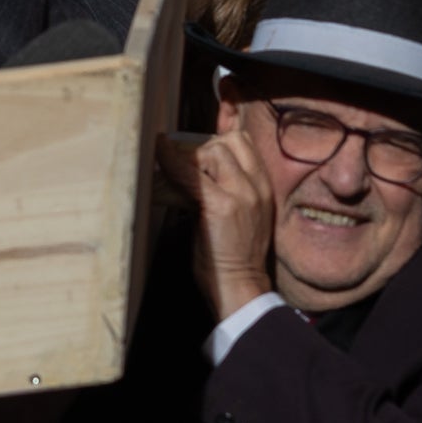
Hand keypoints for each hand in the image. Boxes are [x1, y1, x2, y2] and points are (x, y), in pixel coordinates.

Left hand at [169, 122, 275, 321]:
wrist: (241, 288)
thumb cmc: (233, 256)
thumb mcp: (242, 215)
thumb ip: (228, 189)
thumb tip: (194, 167)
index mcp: (264, 188)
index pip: (244, 142)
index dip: (220, 134)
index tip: (201, 138)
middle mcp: (256, 187)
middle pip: (226, 142)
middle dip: (200, 150)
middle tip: (184, 170)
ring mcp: (241, 195)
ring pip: (209, 152)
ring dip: (187, 160)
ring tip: (175, 180)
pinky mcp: (220, 207)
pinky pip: (189, 173)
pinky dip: (168, 162)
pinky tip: (157, 155)